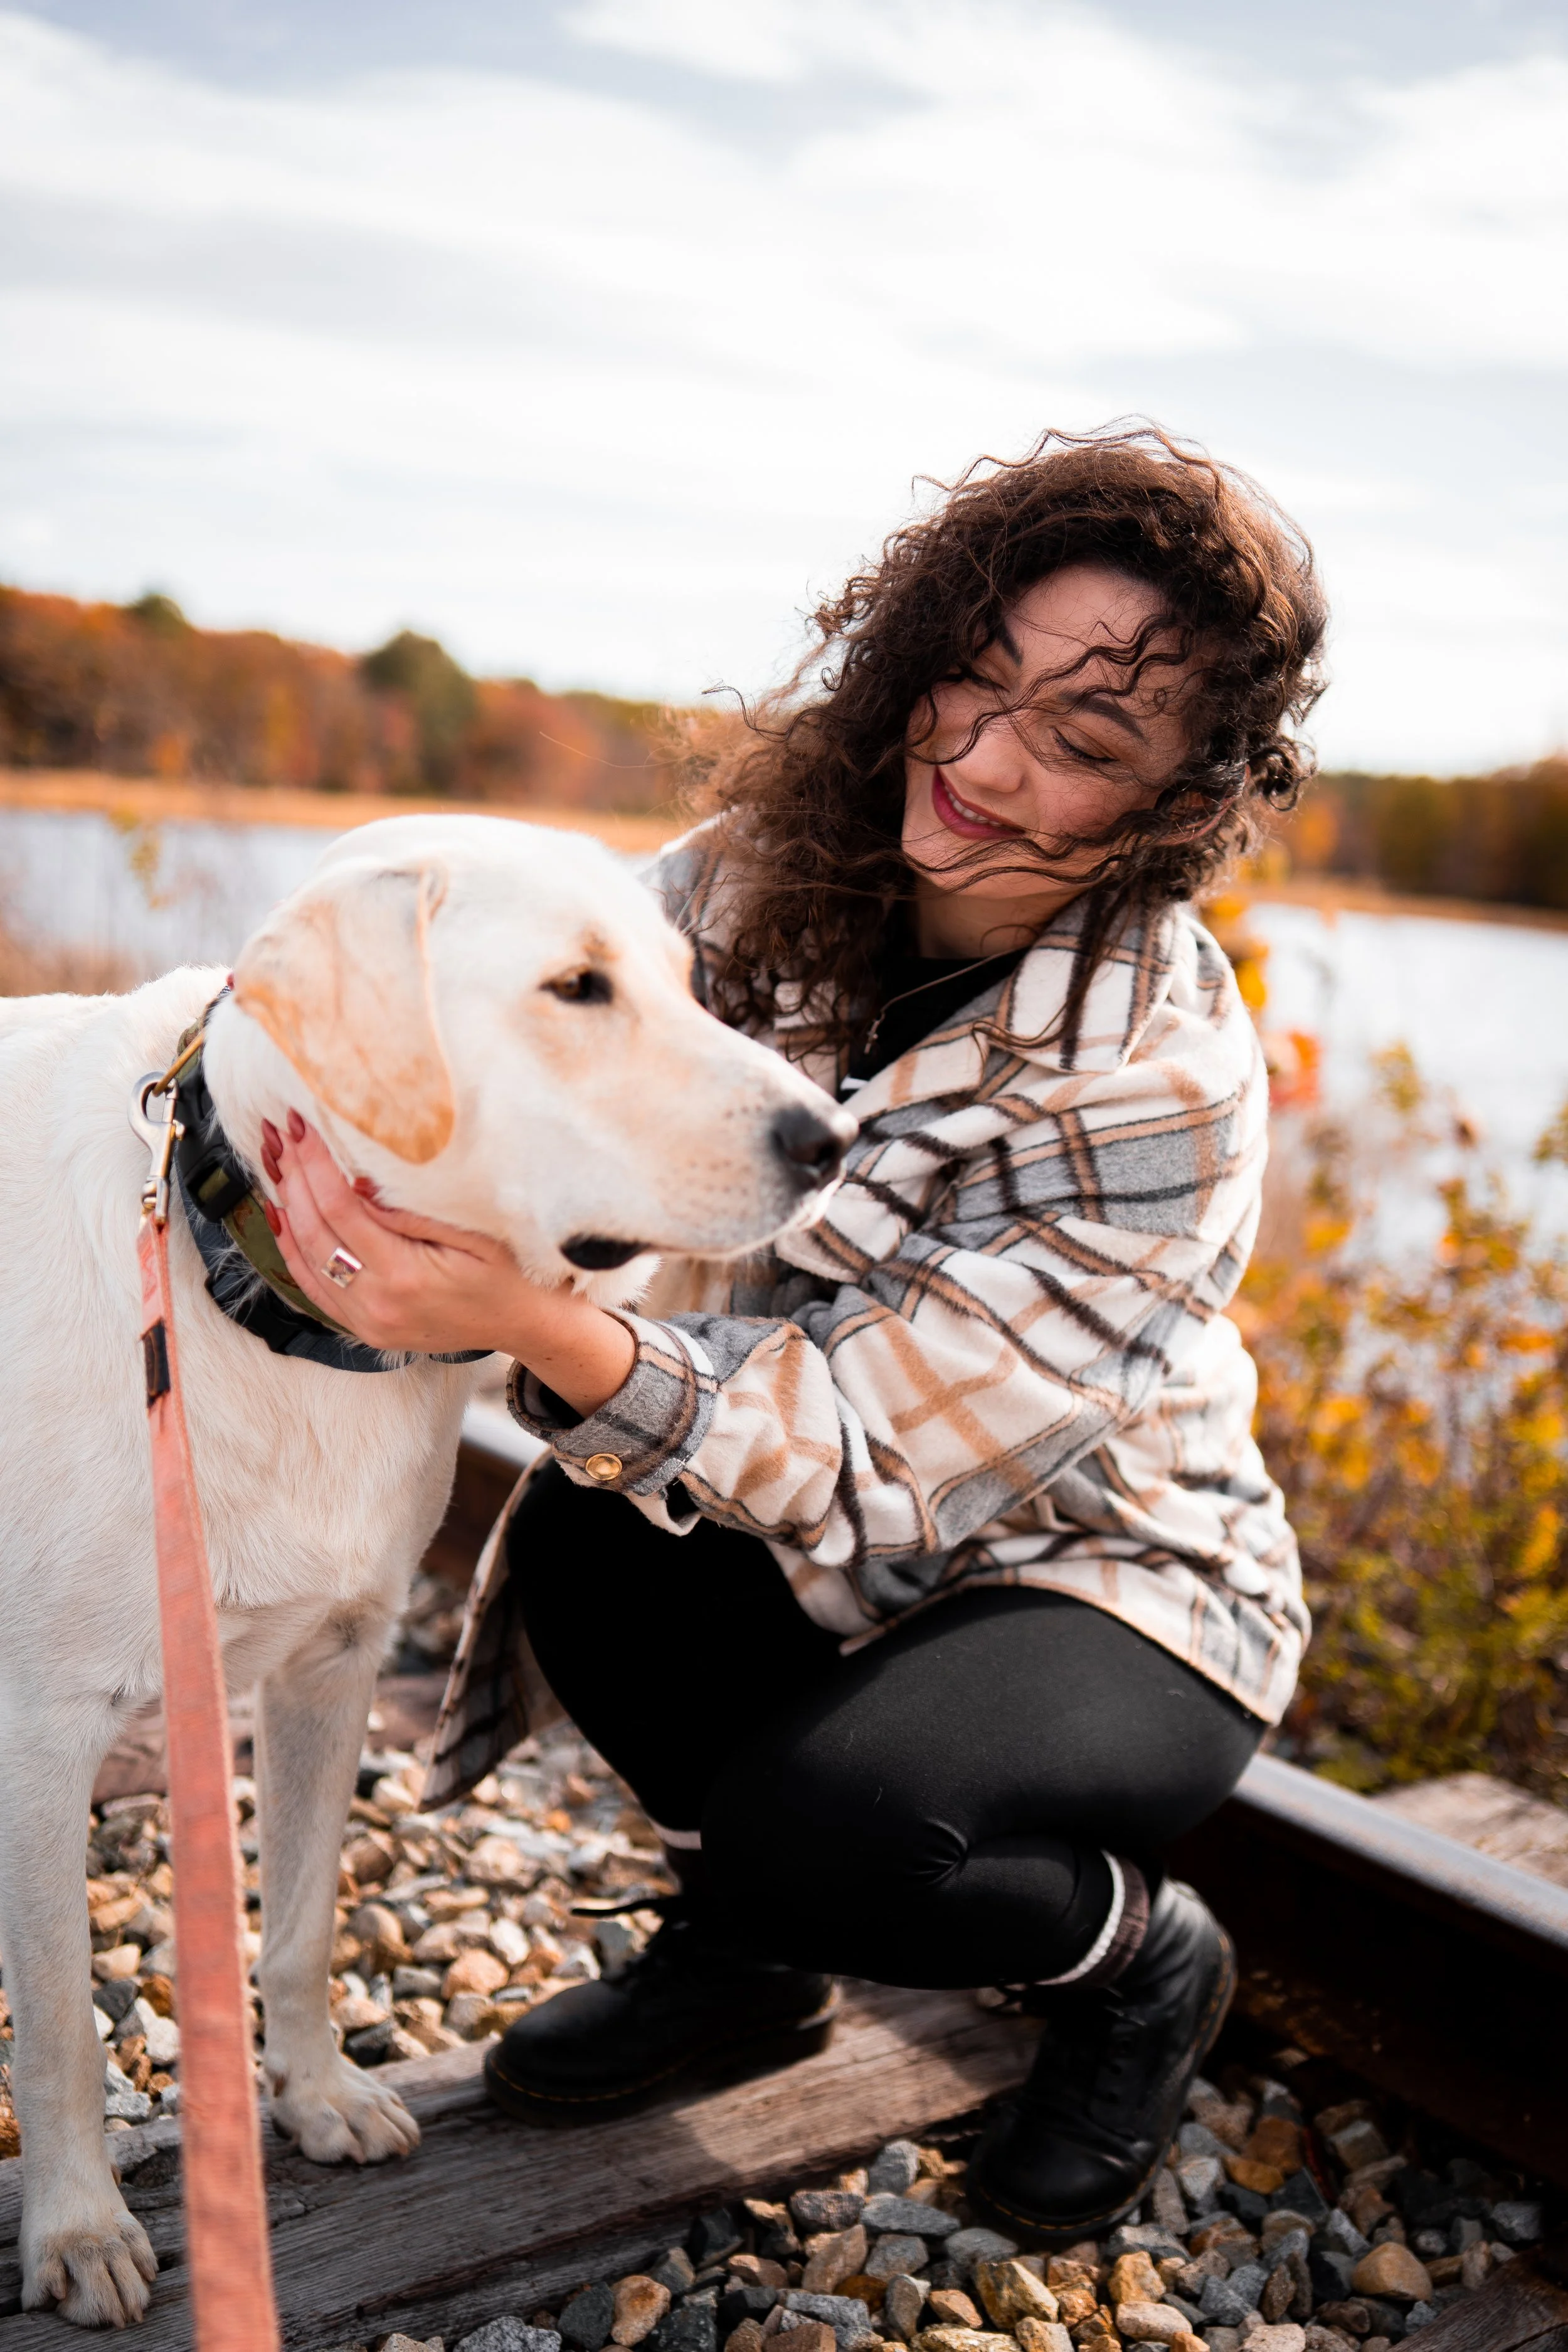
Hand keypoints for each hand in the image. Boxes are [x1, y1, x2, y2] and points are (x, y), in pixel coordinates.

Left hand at [264, 1113, 636, 1415]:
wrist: (525, 1325)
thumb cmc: (511, 1273)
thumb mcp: (477, 1235)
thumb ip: (415, 1214)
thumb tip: (359, 1186)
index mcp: (406, 1275)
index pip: (342, 1209)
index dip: (317, 1164)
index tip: (304, 1128)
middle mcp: (378, 1303)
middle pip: (315, 1231)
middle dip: (294, 1177)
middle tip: (282, 1134)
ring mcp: (368, 1321)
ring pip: (305, 1260)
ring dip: (286, 1208)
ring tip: (276, 1163)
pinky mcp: (365, 1329)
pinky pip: (314, 1288)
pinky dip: (292, 1250)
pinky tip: (282, 1216)